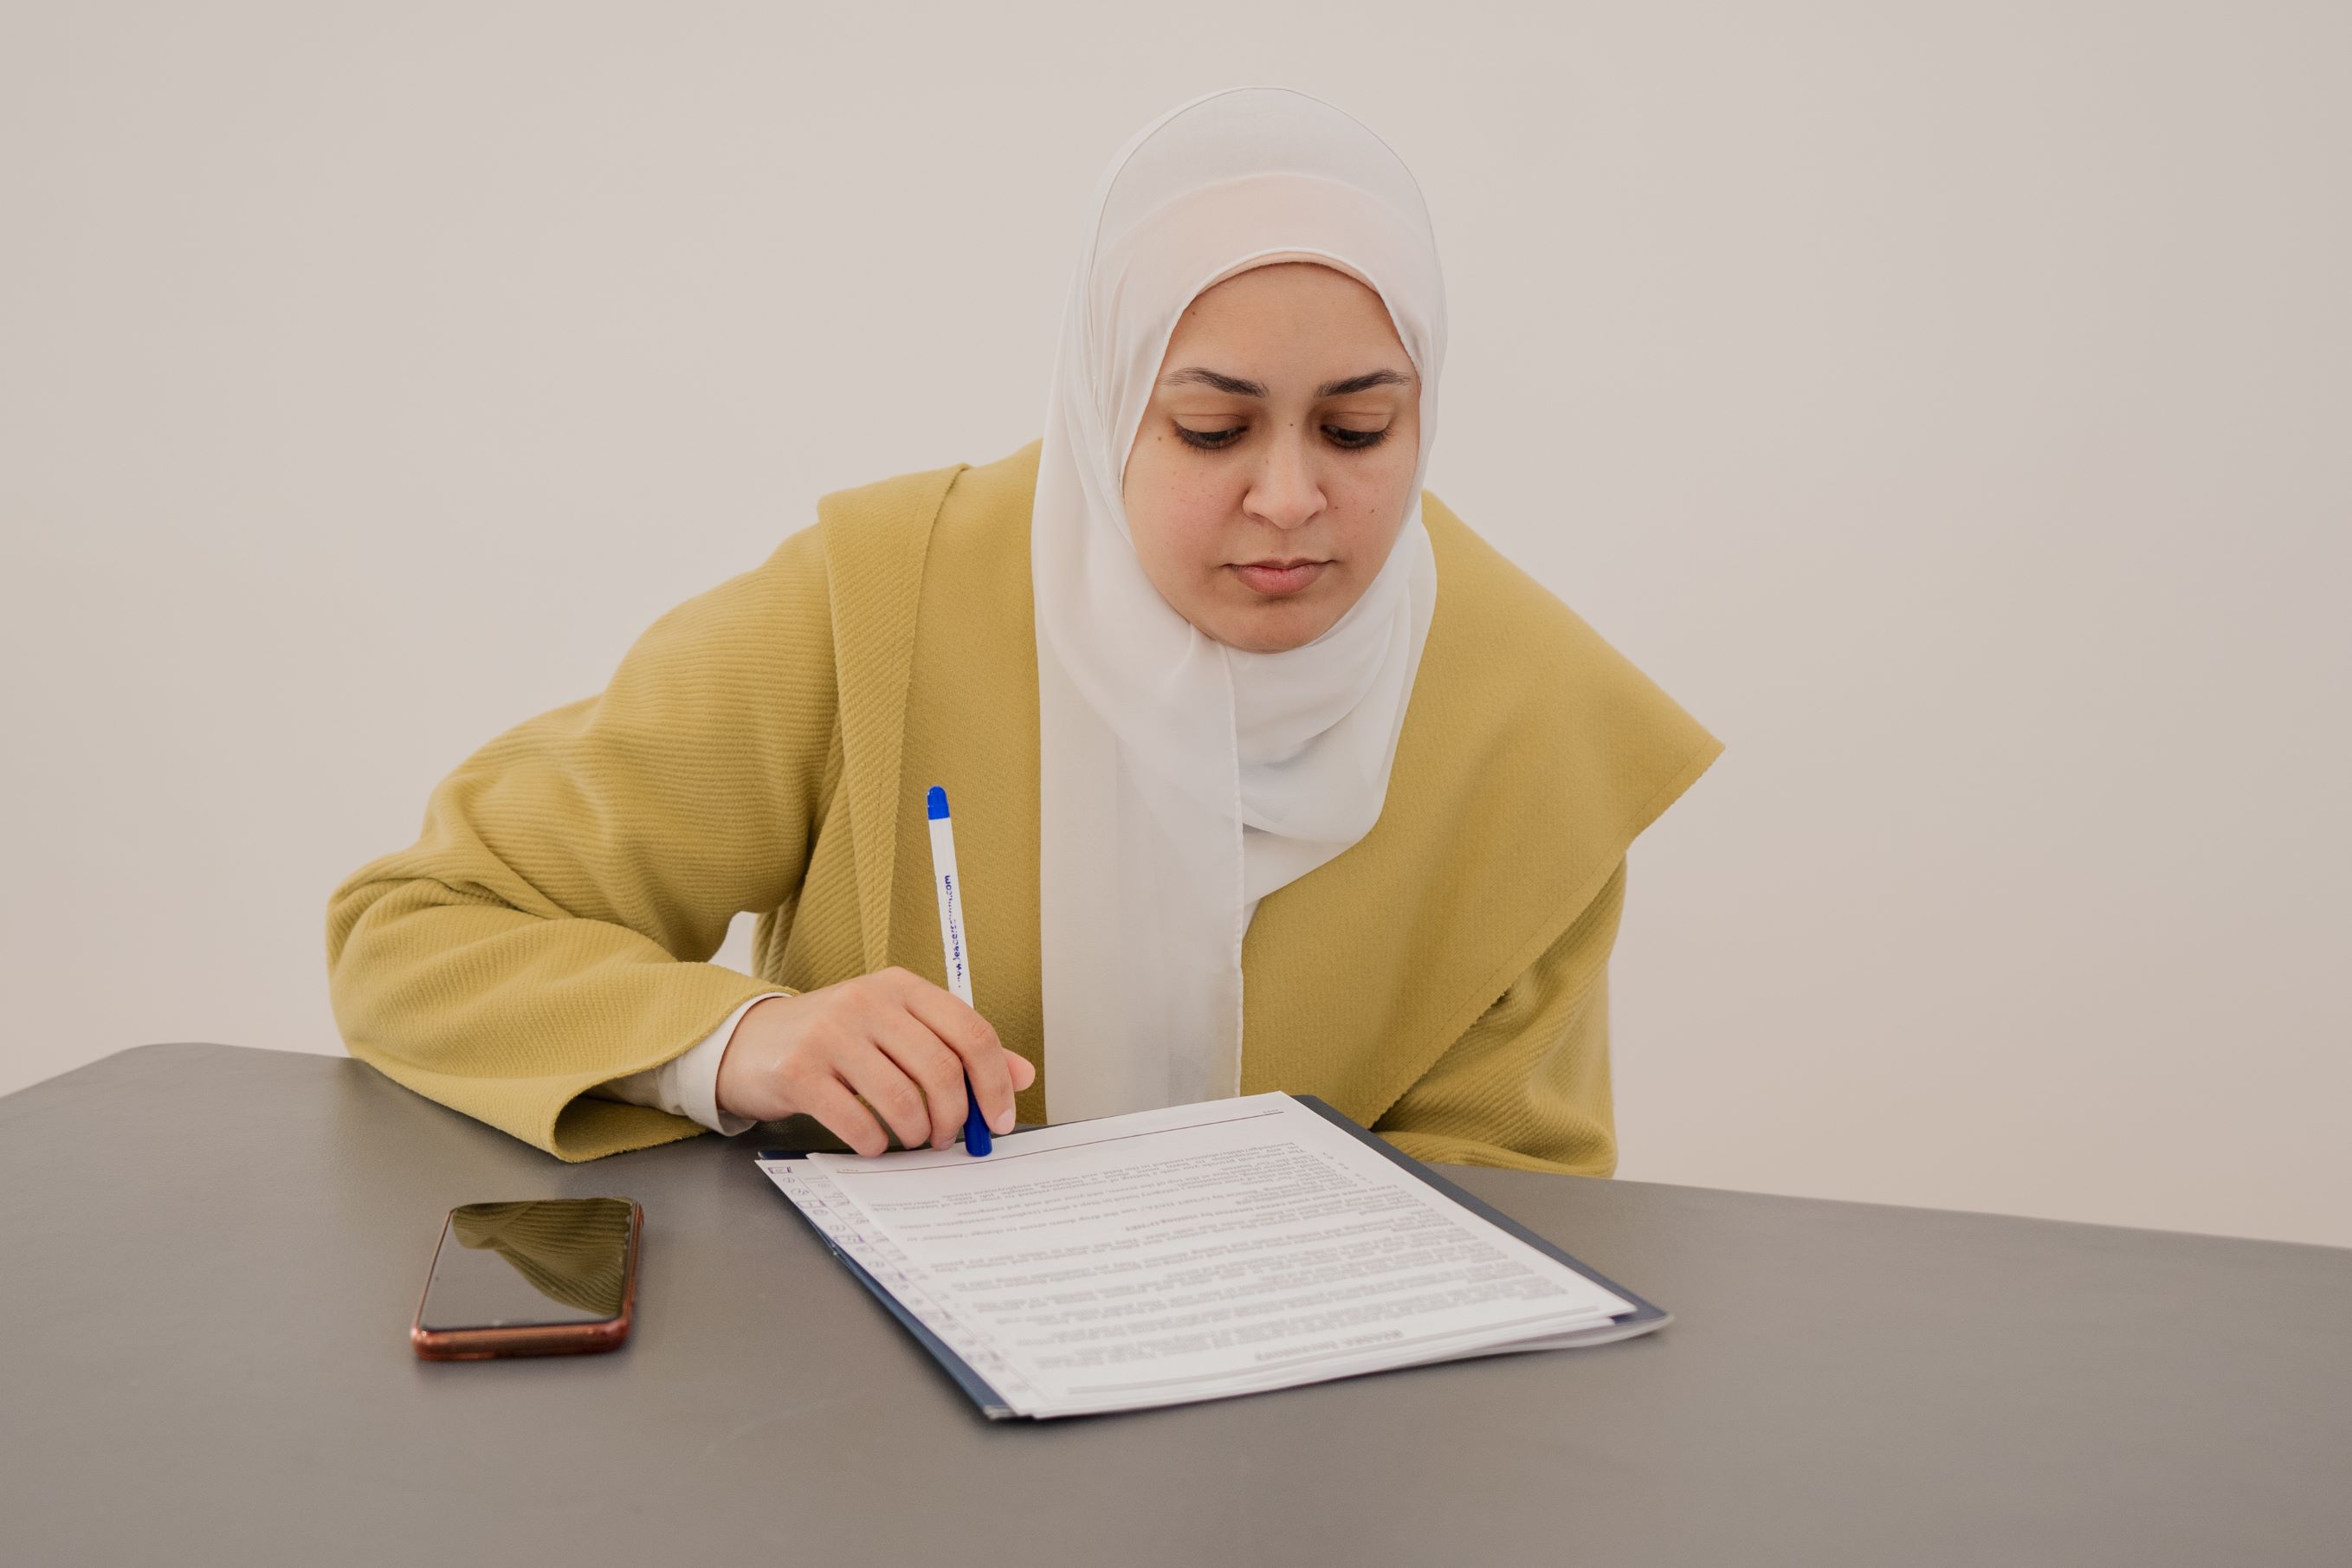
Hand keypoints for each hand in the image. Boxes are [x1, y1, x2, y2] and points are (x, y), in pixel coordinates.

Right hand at [712, 968, 1035, 1155]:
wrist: (750, 1043)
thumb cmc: (834, 1041)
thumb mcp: (899, 1031)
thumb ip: (959, 1049)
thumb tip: (1022, 1075)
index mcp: (901, 988)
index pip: (971, 1032)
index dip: (994, 1083)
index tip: (999, 1121)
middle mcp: (868, 1002)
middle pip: (941, 1069)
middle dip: (954, 1117)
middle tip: (947, 1138)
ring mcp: (831, 1034)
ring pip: (902, 1098)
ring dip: (916, 1133)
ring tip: (912, 1140)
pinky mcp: (799, 1071)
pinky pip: (855, 1120)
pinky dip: (874, 1143)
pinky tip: (874, 1144)